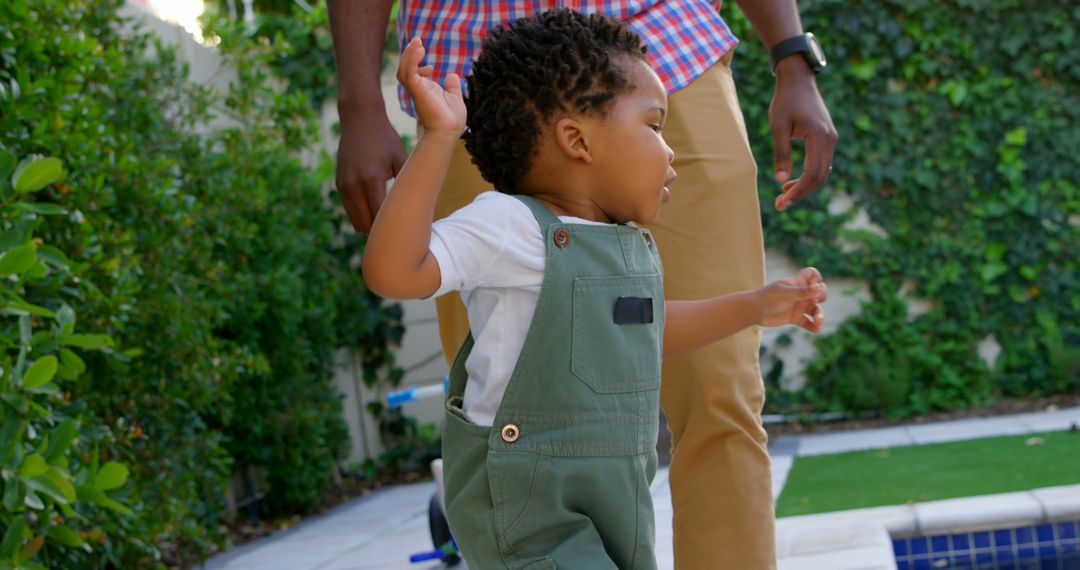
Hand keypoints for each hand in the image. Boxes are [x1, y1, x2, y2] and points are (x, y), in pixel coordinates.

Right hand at [335, 112, 405, 232]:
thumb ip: (406, 184)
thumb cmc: (386, 139)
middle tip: (398, 234)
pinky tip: (377, 213)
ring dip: (370, 225)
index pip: (379, 216)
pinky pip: (350, 210)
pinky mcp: (339, 184)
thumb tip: (417, 209)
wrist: (360, 119)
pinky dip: (362, 215)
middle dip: (380, 231)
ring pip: (355, 220)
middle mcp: (354, 185)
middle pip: (365, 224)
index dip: (391, 228)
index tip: (405, 235)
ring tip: (388, 226)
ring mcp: (343, 185)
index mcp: (372, 179)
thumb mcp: (401, 159)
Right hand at [397, 38, 465, 135]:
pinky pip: (410, 72)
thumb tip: (452, 74)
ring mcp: (416, 90)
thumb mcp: (454, 97)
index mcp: (424, 91)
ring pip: (403, 70)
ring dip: (408, 54)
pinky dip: (413, 60)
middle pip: (405, 69)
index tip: (431, 68)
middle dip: (409, 54)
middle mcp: (418, 90)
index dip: (418, 66)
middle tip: (417, 41)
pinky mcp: (417, 91)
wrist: (449, 131)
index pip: (412, 74)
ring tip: (417, 42)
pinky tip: (420, 50)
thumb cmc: (452, 120)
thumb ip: (452, 86)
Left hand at [756, 267, 826, 331]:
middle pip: (819, 292)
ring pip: (815, 309)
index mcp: (798, 283)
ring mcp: (798, 306)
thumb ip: (803, 292)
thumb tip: (819, 287)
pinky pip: (807, 322)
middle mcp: (800, 294)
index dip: (817, 278)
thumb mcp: (787, 293)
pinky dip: (813, 326)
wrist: (755, 310)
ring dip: (820, 315)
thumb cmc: (769, 297)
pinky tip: (817, 330)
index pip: (812, 275)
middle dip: (822, 296)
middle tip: (815, 301)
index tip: (814, 284)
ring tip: (817, 321)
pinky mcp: (794, 318)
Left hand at [769, 59, 838, 210]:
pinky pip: (821, 163)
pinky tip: (791, 182)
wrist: (799, 79)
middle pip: (819, 177)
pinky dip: (808, 176)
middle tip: (779, 205)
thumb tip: (781, 180)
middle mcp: (830, 139)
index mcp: (819, 136)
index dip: (799, 191)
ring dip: (804, 186)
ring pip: (822, 172)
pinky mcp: (827, 138)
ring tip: (783, 196)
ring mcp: (831, 139)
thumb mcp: (778, 126)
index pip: (812, 173)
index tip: (782, 202)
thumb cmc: (785, 100)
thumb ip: (781, 153)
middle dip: (801, 193)